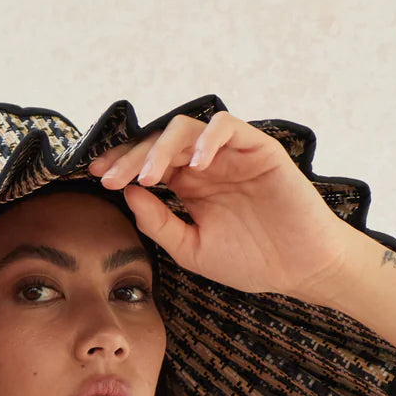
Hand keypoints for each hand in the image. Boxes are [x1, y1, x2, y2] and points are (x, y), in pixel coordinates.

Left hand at [88, 111, 356, 299]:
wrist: (299, 268)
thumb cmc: (248, 261)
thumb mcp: (190, 249)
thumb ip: (159, 224)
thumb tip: (127, 194)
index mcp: (188, 186)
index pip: (146, 163)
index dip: (121, 165)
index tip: (96, 178)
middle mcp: (206, 164)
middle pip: (158, 142)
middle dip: (130, 156)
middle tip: (111, 177)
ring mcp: (231, 154)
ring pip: (187, 128)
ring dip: (162, 148)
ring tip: (149, 177)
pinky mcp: (258, 148)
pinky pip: (228, 126)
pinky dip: (207, 138)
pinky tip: (194, 164)